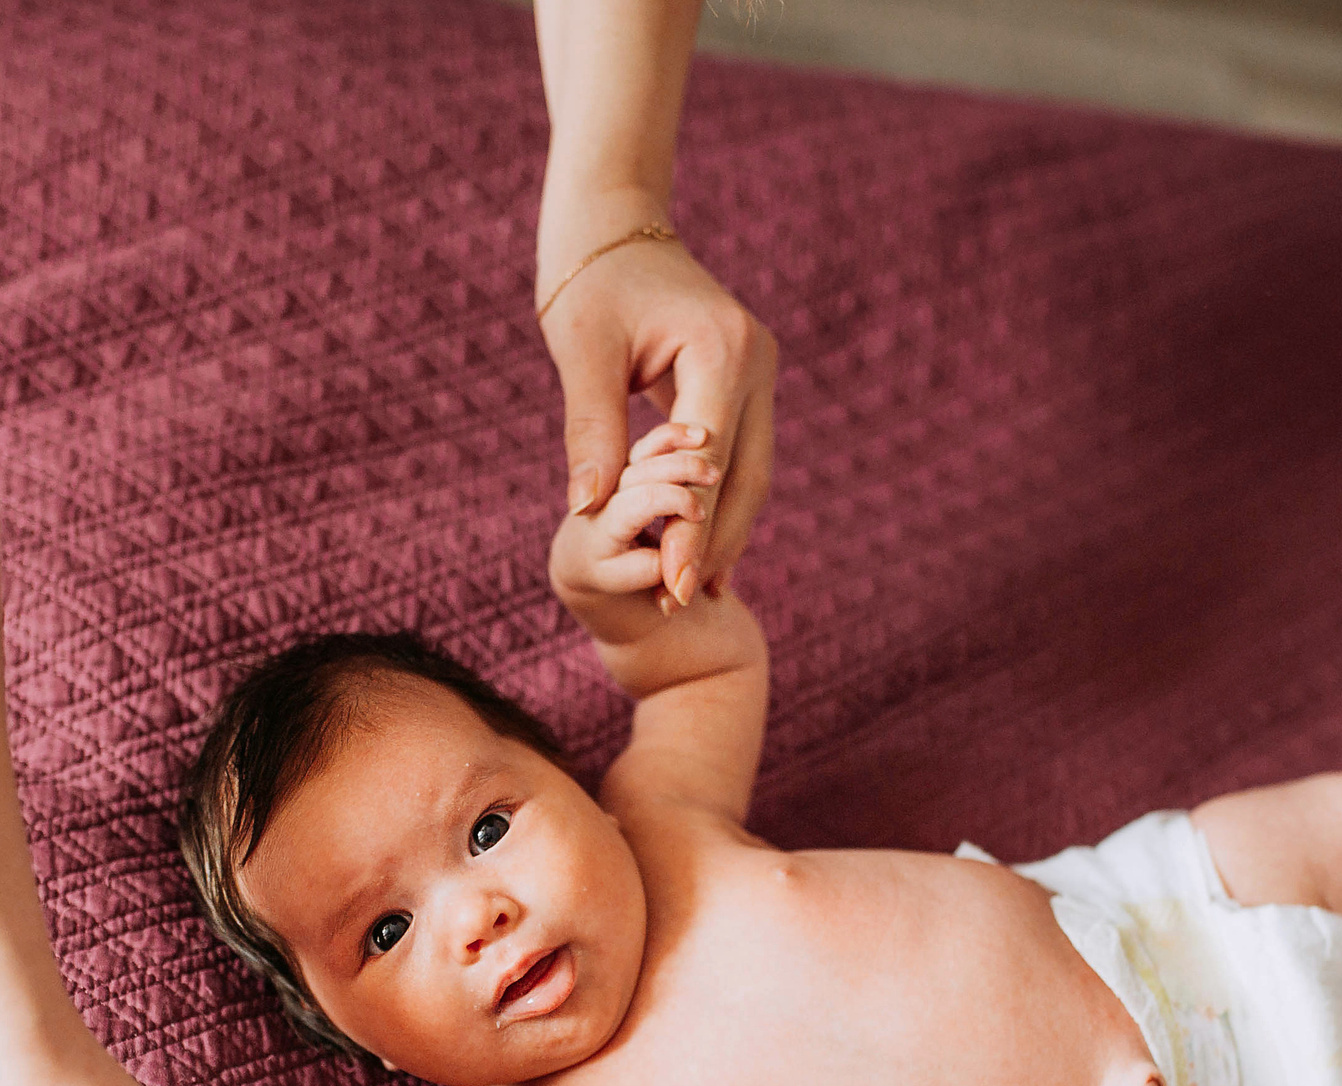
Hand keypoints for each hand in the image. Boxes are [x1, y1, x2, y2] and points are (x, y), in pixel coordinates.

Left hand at [542, 234, 775, 606]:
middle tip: (681, 604)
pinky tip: (698, 549)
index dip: (692, 529)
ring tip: (692, 592)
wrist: (614, 225)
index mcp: (723, 348)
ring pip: (753, 471)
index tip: (672, 588)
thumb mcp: (581, 353)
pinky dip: (722, 502)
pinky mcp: (747, 382)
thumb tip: (586, 510)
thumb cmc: (588, 282)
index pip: (711, 460)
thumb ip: (591, 431)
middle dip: (714, 542)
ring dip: (724, 530)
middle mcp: (757, 361)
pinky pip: (743, 455)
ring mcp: (760, 371)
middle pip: (746, 474)